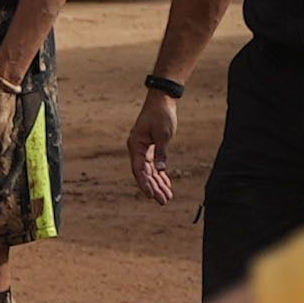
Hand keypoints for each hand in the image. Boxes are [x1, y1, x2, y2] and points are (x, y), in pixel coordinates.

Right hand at [131, 75, 185, 205]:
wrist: (162, 101)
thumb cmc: (161, 115)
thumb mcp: (163, 134)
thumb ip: (161, 153)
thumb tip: (160, 170)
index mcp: (136, 145)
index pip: (139, 169)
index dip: (144, 184)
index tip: (150, 196)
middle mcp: (137, 149)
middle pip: (144, 173)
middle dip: (153, 188)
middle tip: (163, 201)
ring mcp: (143, 149)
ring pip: (150, 171)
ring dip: (158, 184)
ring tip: (167, 197)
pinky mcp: (151, 148)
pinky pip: (154, 165)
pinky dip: (161, 175)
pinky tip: (167, 185)